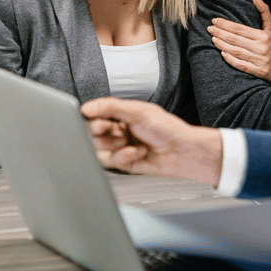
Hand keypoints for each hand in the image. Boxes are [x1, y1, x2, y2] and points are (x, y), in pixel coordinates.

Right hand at [81, 97, 222, 185]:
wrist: (183, 152)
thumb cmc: (169, 129)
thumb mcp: (139, 112)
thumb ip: (111, 107)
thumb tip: (88, 107)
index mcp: (123, 114)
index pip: (96, 115)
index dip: (93, 119)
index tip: (99, 121)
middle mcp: (121, 129)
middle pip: (93, 133)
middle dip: (103, 133)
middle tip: (117, 132)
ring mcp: (122, 146)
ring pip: (99, 149)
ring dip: (114, 146)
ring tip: (130, 142)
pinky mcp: (124, 163)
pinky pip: (111, 162)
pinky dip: (123, 157)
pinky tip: (137, 152)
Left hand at [209, 0, 270, 84]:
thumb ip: (264, 10)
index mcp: (264, 36)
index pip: (240, 29)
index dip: (226, 24)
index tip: (215, 20)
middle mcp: (261, 47)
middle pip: (235, 39)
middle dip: (220, 33)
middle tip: (210, 28)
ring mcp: (259, 60)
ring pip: (236, 51)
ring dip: (222, 45)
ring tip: (213, 38)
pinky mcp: (257, 71)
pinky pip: (241, 65)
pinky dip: (230, 59)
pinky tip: (222, 53)